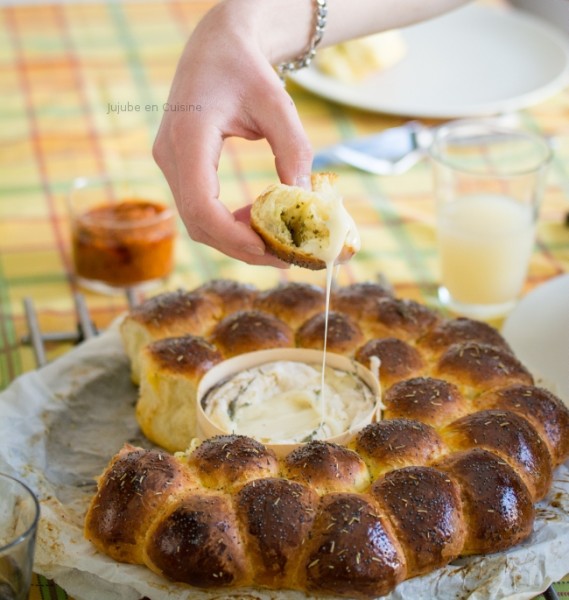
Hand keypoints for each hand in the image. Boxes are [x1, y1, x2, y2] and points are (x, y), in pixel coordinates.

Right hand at [153, 1, 312, 266]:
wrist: (216, 46)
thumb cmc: (245, 67)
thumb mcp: (277, 102)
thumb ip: (293, 149)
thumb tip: (303, 199)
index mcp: (188, 135)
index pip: (200, 203)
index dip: (232, 236)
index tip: (269, 249)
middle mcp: (170, 153)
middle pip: (197, 222)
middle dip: (239, 246)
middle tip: (282, 257)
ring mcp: (169, 162)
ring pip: (196, 221)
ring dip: (234, 239)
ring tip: (273, 241)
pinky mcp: (178, 167)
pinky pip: (198, 208)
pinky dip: (227, 223)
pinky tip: (255, 219)